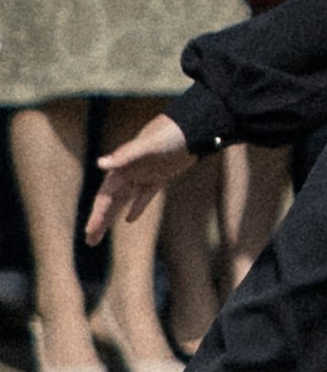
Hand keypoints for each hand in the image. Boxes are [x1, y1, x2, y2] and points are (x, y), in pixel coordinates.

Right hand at [88, 111, 191, 241]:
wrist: (192, 129)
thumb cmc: (168, 135)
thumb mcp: (147, 146)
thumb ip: (124, 156)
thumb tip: (100, 164)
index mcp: (122, 169)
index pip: (105, 197)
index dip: (97, 215)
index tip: (90, 232)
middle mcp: (129, 173)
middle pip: (110, 202)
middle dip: (100, 221)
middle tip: (89, 242)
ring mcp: (144, 175)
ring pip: (124, 201)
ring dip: (113, 217)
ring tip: (101, 234)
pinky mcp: (159, 177)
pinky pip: (144, 196)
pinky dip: (137, 207)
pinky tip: (129, 220)